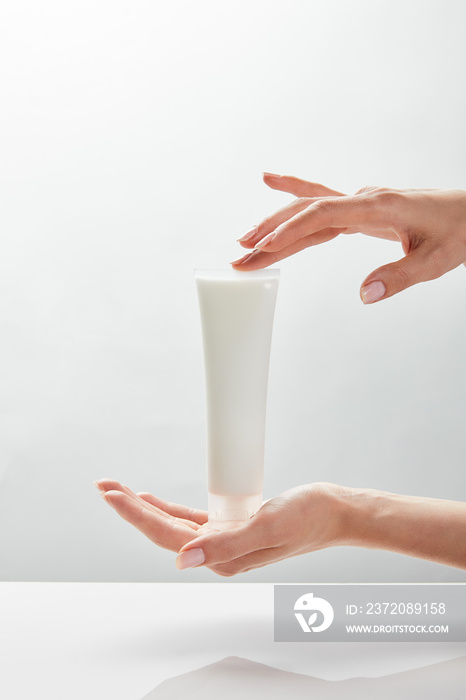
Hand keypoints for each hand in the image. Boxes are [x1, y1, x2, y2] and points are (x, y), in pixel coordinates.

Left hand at [94, 480, 345, 575]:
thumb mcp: (268, 526)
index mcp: (224, 556)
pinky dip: (167, 508)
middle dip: (131, 507)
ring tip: (119, 490)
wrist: (335, 512)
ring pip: (172, 522)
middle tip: (105, 485)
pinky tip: (153, 499)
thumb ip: (227, 543)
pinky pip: (190, 518)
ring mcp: (224, 538)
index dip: (136, 514)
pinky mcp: (232, 525)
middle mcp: (219, 551)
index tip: (113, 493)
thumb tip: (184, 558)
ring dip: (144, 506)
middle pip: (163, 529)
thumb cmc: (310, 518)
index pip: (168, 535)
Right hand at [231, 174, 465, 302]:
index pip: (324, 214)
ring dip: (275, 224)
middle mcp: (363, 199)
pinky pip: (320, 203)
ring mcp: (359, 202)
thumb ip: (399, 276)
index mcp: (377, 207)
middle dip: (270, 232)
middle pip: (305, 211)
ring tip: (244, 241)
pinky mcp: (359, 210)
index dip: (292, 230)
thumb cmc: (458, 232)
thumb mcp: (434, 261)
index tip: (265, 246)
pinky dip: (294, 198)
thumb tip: (363, 294)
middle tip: (240, 254)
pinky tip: (272, 183)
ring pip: (307, 209)